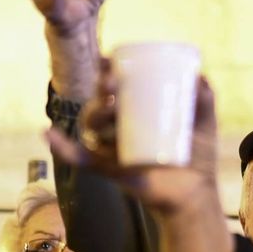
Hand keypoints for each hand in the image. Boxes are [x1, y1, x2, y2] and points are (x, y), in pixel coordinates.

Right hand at [47, 59, 217, 214]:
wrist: (197, 192)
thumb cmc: (198, 154)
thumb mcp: (205, 121)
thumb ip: (204, 97)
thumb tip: (198, 75)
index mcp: (138, 111)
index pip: (117, 86)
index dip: (107, 70)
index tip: (110, 59)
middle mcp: (121, 126)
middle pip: (101, 102)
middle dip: (102, 89)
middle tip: (114, 83)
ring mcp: (114, 147)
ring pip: (92, 125)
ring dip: (94, 113)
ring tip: (112, 107)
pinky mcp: (110, 168)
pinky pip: (80, 158)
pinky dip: (62, 147)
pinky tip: (47, 134)